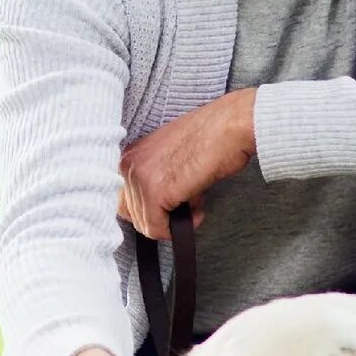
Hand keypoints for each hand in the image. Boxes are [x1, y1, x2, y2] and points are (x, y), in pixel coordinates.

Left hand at [118, 88, 257, 240]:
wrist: (229, 126)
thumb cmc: (210, 137)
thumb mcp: (170, 156)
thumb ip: (155, 177)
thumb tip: (157, 207)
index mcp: (130, 154)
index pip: (125, 198)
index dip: (151, 208)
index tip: (171, 206)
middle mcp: (128, 165)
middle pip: (132, 214)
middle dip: (162, 215)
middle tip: (188, 202)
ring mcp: (139, 178)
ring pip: (145, 224)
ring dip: (173, 220)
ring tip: (195, 200)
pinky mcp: (155, 193)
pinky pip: (157, 229)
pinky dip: (179, 227)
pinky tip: (197, 209)